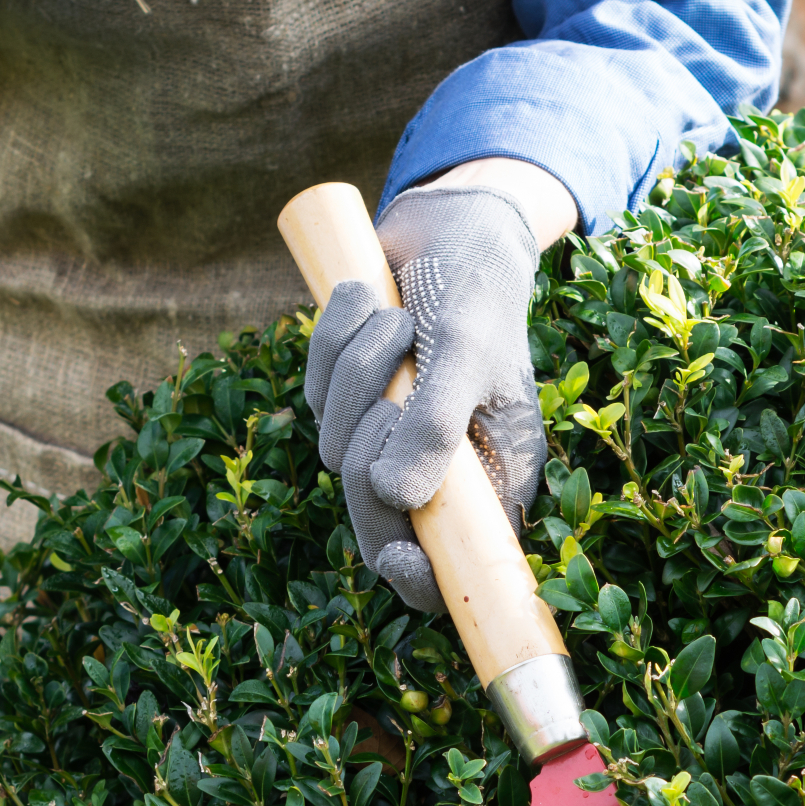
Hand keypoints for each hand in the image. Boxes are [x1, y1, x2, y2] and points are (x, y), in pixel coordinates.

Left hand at [303, 183, 547, 610]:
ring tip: (396, 320)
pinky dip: (334, 342)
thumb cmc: (476, 290)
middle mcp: (438, 472)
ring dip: (356, 372)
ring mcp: (389, 439)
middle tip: (394, 392)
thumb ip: (435, 425)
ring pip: (334, 446)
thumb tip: (395, 496)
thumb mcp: (464, 352)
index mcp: (489, 482)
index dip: (419, 580)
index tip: (395, 557)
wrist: (452, 225)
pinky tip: (371, 301)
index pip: (449, 568)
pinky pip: (314, 393)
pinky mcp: (350, 401)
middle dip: (371, 449)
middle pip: (374, 517)